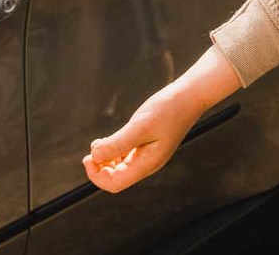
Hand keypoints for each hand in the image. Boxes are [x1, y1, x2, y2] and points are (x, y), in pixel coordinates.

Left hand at [81, 86, 203, 193]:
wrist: (190, 95)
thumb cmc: (169, 109)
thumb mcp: (140, 126)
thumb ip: (117, 143)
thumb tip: (94, 157)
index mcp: (148, 163)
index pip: (115, 183)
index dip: (97, 176)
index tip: (88, 158)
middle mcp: (148, 163)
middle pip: (117, 177)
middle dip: (100, 167)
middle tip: (90, 151)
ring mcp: (149, 154)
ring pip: (120, 166)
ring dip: (105, 158)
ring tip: (99, 143)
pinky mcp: (149, 144)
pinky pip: (126, 155)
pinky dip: (114, 150)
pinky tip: (108, 140)